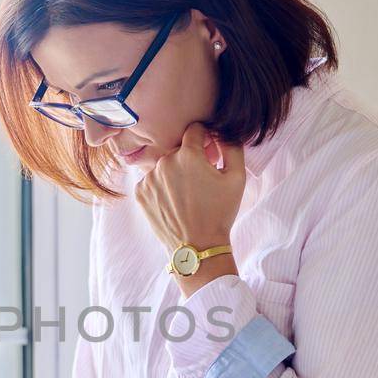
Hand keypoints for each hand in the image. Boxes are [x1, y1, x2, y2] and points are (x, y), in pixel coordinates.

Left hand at [134, 122, 245, 253]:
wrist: (198, 247)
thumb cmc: (220, 213)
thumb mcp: (237, 178)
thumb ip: (233, 147)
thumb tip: (223, 132)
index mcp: (189, 155)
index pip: (195, 130)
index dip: (206, 138)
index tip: (210, 151)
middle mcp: (165, 162)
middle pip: (179, 149)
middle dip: (190, 159)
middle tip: (201, 181)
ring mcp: (149, 178)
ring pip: (165, 165)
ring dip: (175, 173)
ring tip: (187, 194)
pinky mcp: (140, 193)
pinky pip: (152, 180)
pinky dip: (162, 187)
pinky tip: (174, 201)